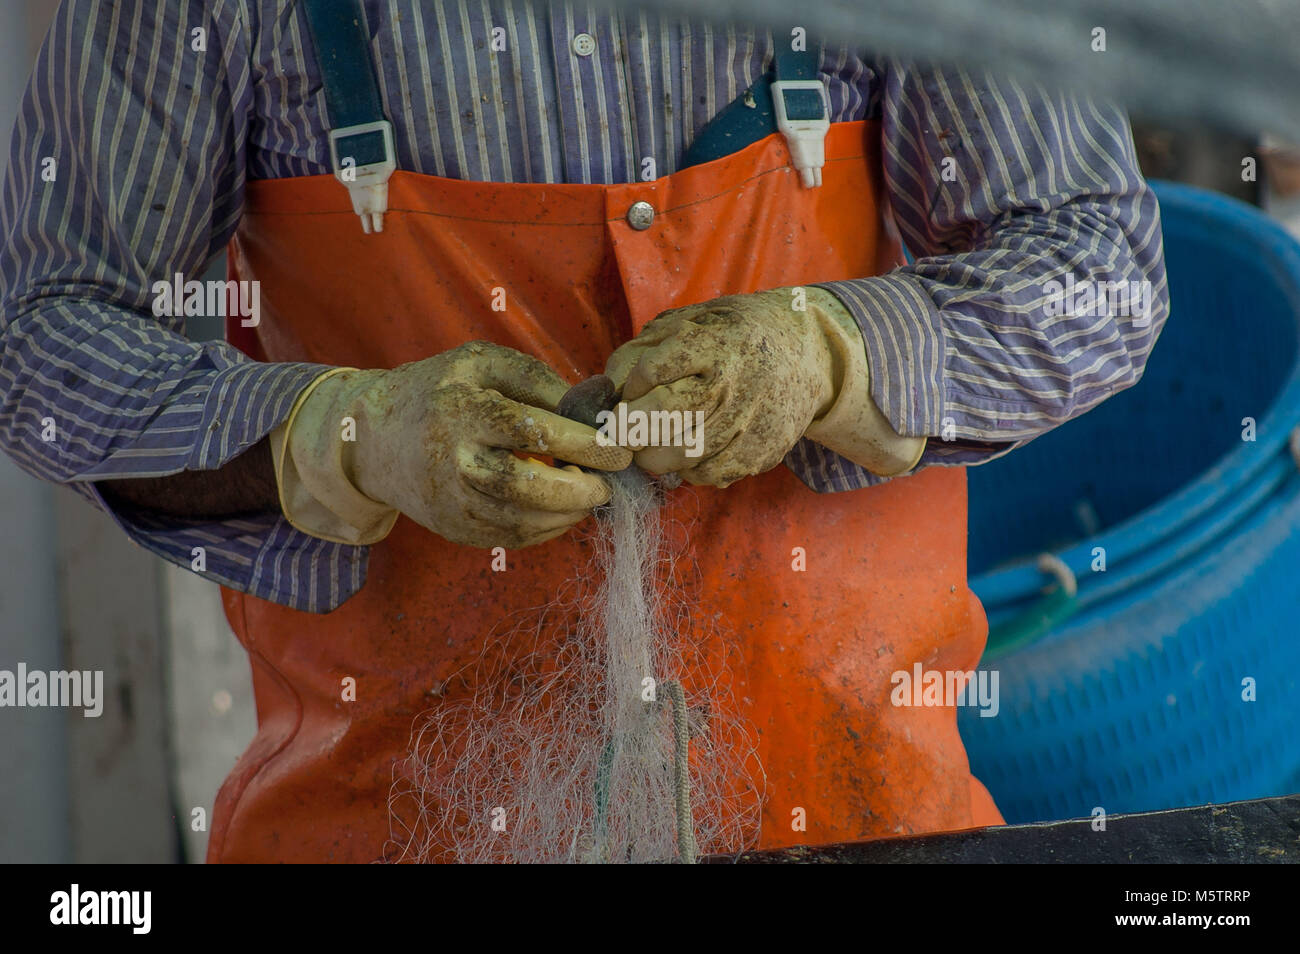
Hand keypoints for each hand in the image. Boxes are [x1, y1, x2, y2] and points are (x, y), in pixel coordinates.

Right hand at [278, 341, 631, 546]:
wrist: (372, 438)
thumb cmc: (439, 390)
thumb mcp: (481, 362)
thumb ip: (538, 378)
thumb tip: (594, 406)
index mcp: (462, 411)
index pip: (534, 432)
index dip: (584, 445)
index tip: (619, 450)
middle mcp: (455, 461)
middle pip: (527, 489)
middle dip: (580, 491)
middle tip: (608, 484)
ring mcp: (453, 502)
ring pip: (523, 521)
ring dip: (569, 514)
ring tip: (590, 494)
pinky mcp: (455, 529)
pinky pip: (512, 538)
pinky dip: (547, 528)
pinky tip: (564, 510)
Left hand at [603, 288, 842, 486]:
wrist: (807, 354)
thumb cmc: (734, 337)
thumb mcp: (693, 320)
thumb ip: (648, 347)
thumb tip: (608, 387)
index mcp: (711, 343)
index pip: (650, 372)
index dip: (629, 388)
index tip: (628, 394)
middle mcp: (732, 382)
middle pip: (662, 417)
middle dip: (629, 431)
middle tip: (623, 433)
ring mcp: (750, 420)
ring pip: (682, 454)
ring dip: (653, 457)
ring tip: (649, 447)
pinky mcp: (762, 450)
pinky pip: (709, 474)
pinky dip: (687, 471)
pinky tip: (687, 454)